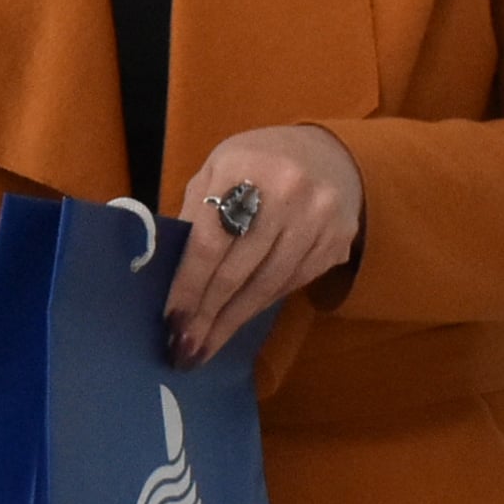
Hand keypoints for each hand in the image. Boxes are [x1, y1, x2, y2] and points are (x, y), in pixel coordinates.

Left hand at [162, 127, 363, 365]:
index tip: (170, 321)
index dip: (188, 286)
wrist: (328, 154)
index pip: (209, 240)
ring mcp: (317, 219)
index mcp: (242, 167)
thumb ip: (195, 215)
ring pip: (267, 285)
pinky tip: (239, 321)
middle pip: (238, 270)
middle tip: (183, 349)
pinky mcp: (337, 242)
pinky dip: (260, 306)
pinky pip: (291, 285)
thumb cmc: (255, 165)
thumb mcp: (216, 172)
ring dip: (232, 322)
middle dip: (207, 315)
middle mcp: (285, 192)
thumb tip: (167, 274)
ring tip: (206, 347)